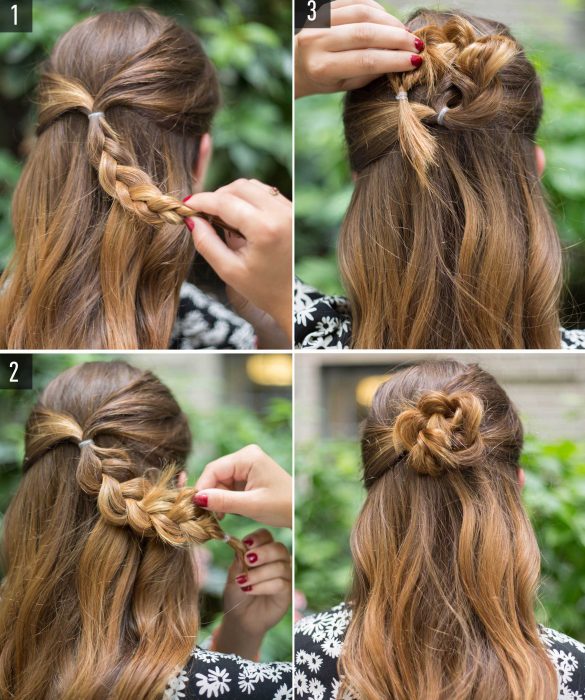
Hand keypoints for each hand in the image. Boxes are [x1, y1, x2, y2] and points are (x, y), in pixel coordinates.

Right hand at [184, 179, 291, 341]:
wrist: (290, 296)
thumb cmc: (260, 288)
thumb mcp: (228, 270)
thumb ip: (206, 243)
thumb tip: (191, 218)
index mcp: (265, 229)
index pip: (226, 202)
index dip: (202, 201)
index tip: (186, 205)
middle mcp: (281, 214)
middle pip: (239, 187)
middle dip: (217, 197)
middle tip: (203, 214)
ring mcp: (288, 210)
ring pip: (251, 185)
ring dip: (231, 196)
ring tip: (221, 218)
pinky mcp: (290, 210)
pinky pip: (263, 192)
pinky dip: (246, 198)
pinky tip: (238, 217)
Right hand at [194, 445, 291, 528]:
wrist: (300, 511)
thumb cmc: (283, 506)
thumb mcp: (252, 506)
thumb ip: (224, 501)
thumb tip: (197, 499)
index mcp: (248, 457)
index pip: (214, 469)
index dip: (202, 488)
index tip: (195, 509)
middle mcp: (245, 457)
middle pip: (215, 475)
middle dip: (210, 496)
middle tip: (208, 518)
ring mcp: (246, 466)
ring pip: (219, 482)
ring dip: (217, 500)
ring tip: (219, 518)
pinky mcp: (246, 476)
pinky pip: (227, 486)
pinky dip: (224, 500)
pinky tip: (226, 513)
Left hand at [214, 529, 291, 659]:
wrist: (240, 617)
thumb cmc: (237, 591)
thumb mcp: (234, 574)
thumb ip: (240, 560)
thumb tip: (243, 546)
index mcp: (263, 549)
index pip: (266, 536)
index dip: (258, 538)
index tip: (246, 544)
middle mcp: (278, 559)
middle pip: (278, 548)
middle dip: (263, 553)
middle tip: (248, 560)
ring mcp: (285, 575)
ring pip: (279, 567)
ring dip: (259, 574)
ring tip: (243, 582)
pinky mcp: (288, 591)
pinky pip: (280, 584)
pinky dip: (263, 586)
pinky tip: (250, 590)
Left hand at [295, 0, 423, 96]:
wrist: (294, 63)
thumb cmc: (321, 79)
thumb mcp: (341, 84)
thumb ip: (368, 72)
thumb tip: (401, 59)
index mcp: (322, 67)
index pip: (366, 60)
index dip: (394, 59)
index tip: (416, 61)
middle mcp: (316, 41)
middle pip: (366, 33)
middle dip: (397, 38)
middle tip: (417, 45)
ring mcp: (317, 20)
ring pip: (363, 12)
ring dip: (390, 21)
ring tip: (405, 34)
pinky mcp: (321, 5)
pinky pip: (356, 0)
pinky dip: (376, 8)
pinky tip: (387, 21)